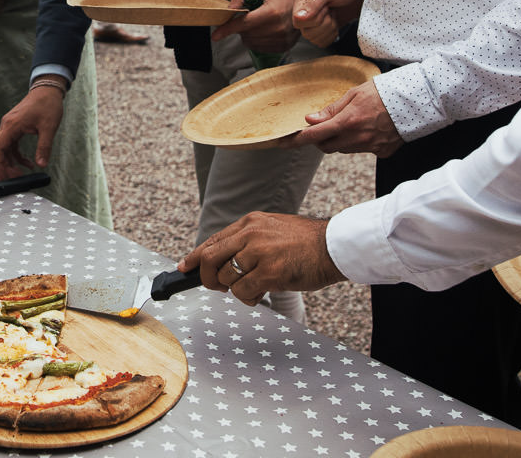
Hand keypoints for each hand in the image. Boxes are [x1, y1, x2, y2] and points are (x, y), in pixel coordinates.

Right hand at [0, 84, 65, 177]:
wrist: (48, 89)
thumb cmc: (47, 104)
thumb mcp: (48, 127)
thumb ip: (44, 147)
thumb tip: (42, 164)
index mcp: (12, 125)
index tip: (4, 177)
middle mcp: (7, 125)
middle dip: (4, 166)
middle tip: (13, 179)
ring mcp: (11, 126)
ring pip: (5, 148)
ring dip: (11, 162)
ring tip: (21, 174)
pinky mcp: (16, 126)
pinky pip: (12, 144)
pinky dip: (18, 155)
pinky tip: (29, 162)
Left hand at [178, 213, 344, 305]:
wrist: (335, 246)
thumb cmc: (307, 243)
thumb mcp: (272, 230)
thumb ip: (248, 241)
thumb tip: (224, 260)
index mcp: (250, 223)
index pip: (213, 240)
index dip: (195, 256)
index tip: (185, 266)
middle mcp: (251, 234)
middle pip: (211, 258)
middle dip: (207, 277)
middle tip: (216, 287)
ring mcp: (260, 252)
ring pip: (227, 278)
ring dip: (235, 290)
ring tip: (254, 288)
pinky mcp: (270, 272)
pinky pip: (243, 291)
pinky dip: (248, 298)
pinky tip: (261, 294)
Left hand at [211, 0, 300, 51]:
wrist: (305, 4)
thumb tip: (228, 11)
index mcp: (272, 12)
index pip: (244, 24)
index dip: (227, 29)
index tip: (216, 35)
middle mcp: (278, 28)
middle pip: (246, 34)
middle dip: (241, 27)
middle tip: (250, 16)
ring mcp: (282, 39)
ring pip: (251, 42)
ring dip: (249, 34)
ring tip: (259, 22)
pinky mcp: (284, 46)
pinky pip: (261, 48)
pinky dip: (257, 40)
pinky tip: (264, 30)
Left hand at [275, 79, 402, 156]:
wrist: (417, 100)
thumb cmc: (384, 91)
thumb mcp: (354, 94)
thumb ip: (331, 109)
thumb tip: (310, 120)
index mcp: (347, 122)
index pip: (314, 135)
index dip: (296, 141)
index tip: (282, 143)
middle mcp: (357, 138)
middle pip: (327, 146)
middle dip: (321, 138)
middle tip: (324, 126)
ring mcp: (371, 148)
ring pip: (345, 149)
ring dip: (341, 139)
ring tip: (354, 122)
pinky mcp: (383, 152)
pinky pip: (363, 150)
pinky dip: (361, 142)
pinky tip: (371, 128)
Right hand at [291, 0, 365, 47]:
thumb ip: (313, 3)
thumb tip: (298, 18)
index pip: (298, 22)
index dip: (314, 19)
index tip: (326, 7)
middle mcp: (304, 12)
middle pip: (306, 33)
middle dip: (324, 23)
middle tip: (331, 10)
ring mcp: (312, 22)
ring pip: (314, 39)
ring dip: (329, 29)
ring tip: (334, 15)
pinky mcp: (322, 30)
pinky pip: (322, 42)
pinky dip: (332, 35)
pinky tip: (335, 22)